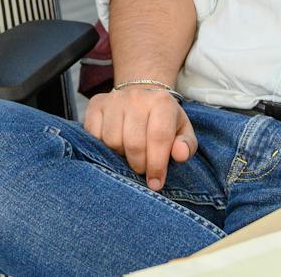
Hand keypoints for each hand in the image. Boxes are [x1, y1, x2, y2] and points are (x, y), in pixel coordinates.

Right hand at [81, 85, 196, 191]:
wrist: (141, 98)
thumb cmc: (164, 121)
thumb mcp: (182, 131)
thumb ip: (186, 145)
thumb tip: (180, 155)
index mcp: (162, 102)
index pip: (158, 138)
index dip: (157, 165)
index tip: (156, 183)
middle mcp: (137, 97)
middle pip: (133, 143)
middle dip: (138, 165)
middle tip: (142, 169)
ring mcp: (114, 99)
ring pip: (112, 141)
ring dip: (120, 156)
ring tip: (128, 154)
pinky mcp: (96, 103)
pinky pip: (94, 134)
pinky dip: (102, 146)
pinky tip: (114, 145)